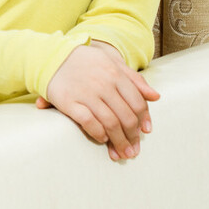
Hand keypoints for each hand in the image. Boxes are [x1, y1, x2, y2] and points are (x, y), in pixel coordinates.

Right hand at [37, 42, 158, 160]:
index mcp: (115, 74)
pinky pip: (89, 122)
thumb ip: (134, 79)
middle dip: (132, 137)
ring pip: (110, 123)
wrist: (53, 56)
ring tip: (121, 153)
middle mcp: (103, 84)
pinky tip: (101, 139)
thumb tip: (156, 97)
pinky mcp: (69, 101)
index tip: (143, 133)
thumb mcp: (112, 63)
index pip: (137, 103)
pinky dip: (98, 134)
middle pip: (126, 117)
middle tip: (133, 150)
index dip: (142, 121)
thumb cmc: (86, 61)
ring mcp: (86, 93)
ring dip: (118, 141)